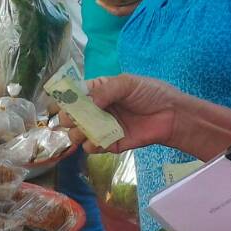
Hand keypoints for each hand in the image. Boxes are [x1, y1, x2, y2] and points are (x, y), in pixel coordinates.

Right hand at [64, 74, 190, 152]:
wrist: (172, 116)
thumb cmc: (151, 93)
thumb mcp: (127, 83)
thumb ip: (105, 90)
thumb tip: (86, 103)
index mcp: (98, 91)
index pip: (73, 95)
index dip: (63, 99)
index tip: (59, 104)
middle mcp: (96, 110)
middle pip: (71, 116)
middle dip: (68, 118)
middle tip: (72, 119)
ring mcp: (102, 128)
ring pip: (78, 133)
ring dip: (77, 133)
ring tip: (84, 131)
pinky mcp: (110, 144)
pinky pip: (93, 147)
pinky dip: (90, 145)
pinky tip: (96, 142)